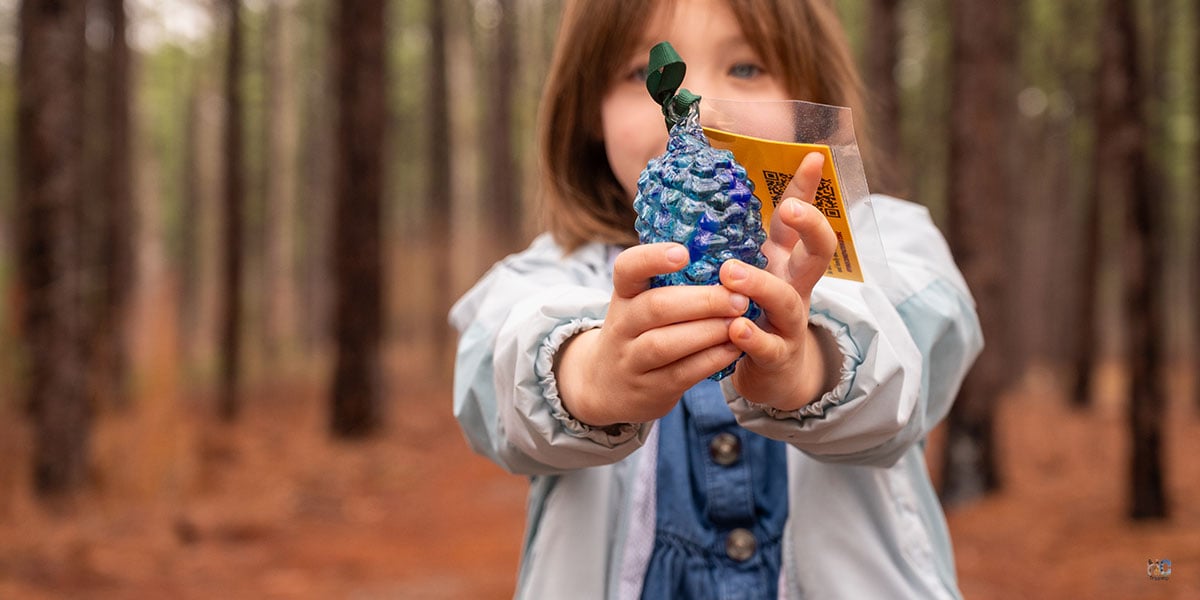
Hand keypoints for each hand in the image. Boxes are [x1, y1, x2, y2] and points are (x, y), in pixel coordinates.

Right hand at [555, 243, 748, 425]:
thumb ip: (668, 283)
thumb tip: (725, 256)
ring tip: (738, 322)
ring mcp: (632, 359)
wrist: (606, 387)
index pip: (627, 268)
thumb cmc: (637, 334)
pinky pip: (682, 373)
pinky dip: (711, 359)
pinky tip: (734, 348)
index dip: (652, 258)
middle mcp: (622, 325)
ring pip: (665, 344)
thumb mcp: (638, 304)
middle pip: (655, 307)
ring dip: (707, 331)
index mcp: (623, 295)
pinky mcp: (650, 389)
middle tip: (737, 298)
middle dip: (701, 301)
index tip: (683, 253)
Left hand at [721, 152, 838, 409]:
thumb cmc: (754, 313)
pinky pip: (768, 346)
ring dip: (760, 284)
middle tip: (789, 209)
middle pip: (817, 253)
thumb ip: (731, 241)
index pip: (797, 220)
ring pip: (786, 300)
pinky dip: (752, 337)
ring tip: (729, 273)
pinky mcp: (777, 355)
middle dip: (810, 227)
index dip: (807, 189)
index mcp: (784, 262)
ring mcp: (789, 322)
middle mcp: (794, 287)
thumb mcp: (750, 273)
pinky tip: (736, 328)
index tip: (813, 155)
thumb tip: (700, 195)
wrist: (776, 375)